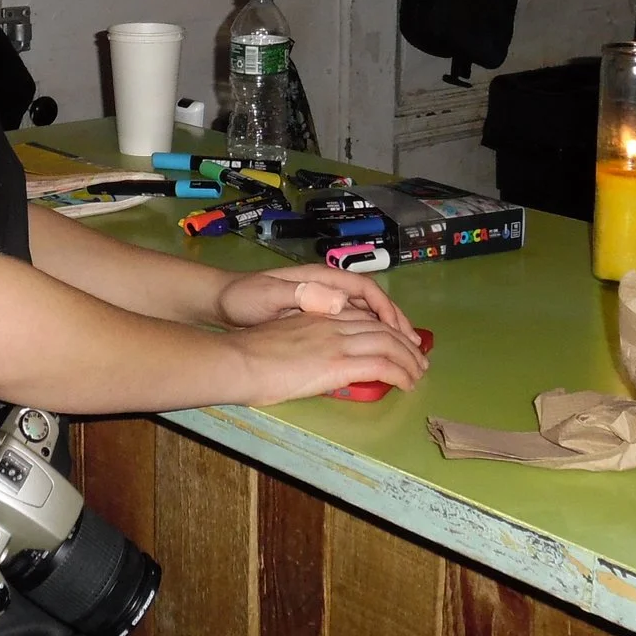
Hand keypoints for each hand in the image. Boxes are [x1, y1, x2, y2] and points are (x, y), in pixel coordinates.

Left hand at [215, 264, 418, 342]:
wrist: (220, 300)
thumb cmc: (243, 296)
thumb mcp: (270, 294)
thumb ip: (303, 295)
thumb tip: (341, 302)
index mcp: (321, 279)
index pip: (366, 291)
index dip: (387, 310)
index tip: (401, 332)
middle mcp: (326, 288)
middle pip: (371, 304)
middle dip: (395, 324)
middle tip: (415, 349)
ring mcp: (320, 302)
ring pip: (364, 315)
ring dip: (385, 333)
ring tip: (404, 355)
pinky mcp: (313, 317)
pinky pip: (349, 326)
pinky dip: (366, 338)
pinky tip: (373, 356)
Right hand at [228, 302, 429, 406]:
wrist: (240, 360)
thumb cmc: (250, 356)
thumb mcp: (284, 339)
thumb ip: (305, 343)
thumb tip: (314, 361)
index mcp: (319, 315)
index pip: (364, 317)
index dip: (386, 328)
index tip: (397, 342)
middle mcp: (333, 323)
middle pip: (383, 327)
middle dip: (405, 343)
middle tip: (418, 360)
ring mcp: (338, 341)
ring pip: (389, 343)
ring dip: (409, 359)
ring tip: (418, 374)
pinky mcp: (339, 362)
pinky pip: (383, 364)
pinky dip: (400, 373)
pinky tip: (407, 384)